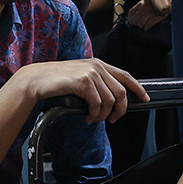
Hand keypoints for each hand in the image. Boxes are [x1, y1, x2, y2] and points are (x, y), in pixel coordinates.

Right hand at [15, 58, 148, 124]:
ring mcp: (91, 72)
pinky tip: (87, 117)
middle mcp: (97, 66)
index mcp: (99, 64)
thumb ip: (97, 83)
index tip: (145, 97)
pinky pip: (98, 103)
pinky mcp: (83, 81)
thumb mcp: (81, 78)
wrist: (37, 80)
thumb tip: (111, 100)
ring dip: (103, 115)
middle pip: (121, 92)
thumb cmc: (57, 81)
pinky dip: (94, 114)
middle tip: (112, 119)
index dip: (137, 87)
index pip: (125, 75)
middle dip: (120, 110)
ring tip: (93, 119)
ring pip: (110, 100)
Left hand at [127, 0, 166, 30]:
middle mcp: (143, 9)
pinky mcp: (154, 19)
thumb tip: (131, 16)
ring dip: (142, 26)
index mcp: (140, 4)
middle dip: (136, 23)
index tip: (132, 21)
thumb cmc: (156, 4)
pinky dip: (146, 28)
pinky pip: (146, 27)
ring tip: (145, 24)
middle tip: (140, 23)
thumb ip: (139, 7)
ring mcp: (148, 14)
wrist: (166, 5)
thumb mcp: (146, 2)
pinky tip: (148, 27)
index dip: (130, 18)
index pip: (131, 13)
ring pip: (140, 24)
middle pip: (134, 20)